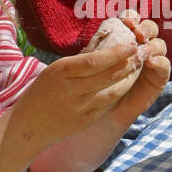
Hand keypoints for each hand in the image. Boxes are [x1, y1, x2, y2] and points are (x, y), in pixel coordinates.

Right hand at [12, 39, 153, 154]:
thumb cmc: (41, 92)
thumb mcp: (54, 70)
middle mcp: (72, 90)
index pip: (95, 60)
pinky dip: (119, 94)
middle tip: (142, 53)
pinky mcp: (85, 121)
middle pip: (107, 75)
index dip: (116, 53)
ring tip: (138, 67)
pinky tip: (127, 85)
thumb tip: (105, 47)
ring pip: (113, 92)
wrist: (28, 126)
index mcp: (61, 72)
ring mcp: (80, 108)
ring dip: (129, 79)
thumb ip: (78, 62)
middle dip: (129, 63)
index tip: (131, 45)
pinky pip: (107, 105)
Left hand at [105, 17, 170, 126]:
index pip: (133, 21)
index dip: (131, 17)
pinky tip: (149, 62)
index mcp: (125, 39)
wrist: (101, 111)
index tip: (124, 21)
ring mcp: (151, 61)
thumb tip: (101, 31)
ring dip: (152, 45)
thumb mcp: (95, 63)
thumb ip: (101, 47)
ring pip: (159, 44)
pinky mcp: (158, 77)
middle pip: (150, 29)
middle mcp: (140, 47)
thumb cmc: (94, 84)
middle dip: (145, 28)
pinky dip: (159, 61)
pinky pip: (164, 65)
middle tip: (137, 33)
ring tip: (142, 50)